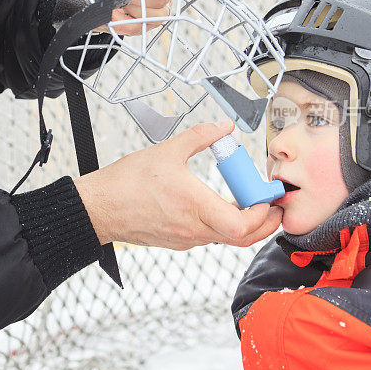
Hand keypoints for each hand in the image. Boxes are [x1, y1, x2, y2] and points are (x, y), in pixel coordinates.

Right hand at [74, 121, 282, 249]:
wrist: (98, 208)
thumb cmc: (126, 182)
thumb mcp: (167, 150)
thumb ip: (200, 136)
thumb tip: (224, 127)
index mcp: (195, 207)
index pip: (243, 226)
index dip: (262, 215)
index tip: (268, 197)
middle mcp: (193, 229)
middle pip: (242, 239)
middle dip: (263, 224)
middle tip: (272, 206)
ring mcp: (184, 239)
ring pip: (226, 239)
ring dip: (243, 224)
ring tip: (246, 201)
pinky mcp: (176, 242)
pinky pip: (208, 237)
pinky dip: (222, 226)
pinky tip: (218, 206)